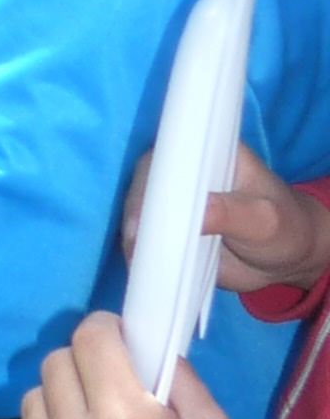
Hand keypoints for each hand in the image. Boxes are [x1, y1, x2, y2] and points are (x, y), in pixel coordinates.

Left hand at [1, 312, 325, 418]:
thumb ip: (171, 373)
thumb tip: (134, 342)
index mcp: (127, 416)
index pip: (88, 338)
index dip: (105, 330)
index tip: (118, 341)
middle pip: (54, 365)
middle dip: (83, 364)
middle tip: (107, 383)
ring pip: (30, 404)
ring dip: (58, 402)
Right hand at [121, 142, 329, 298]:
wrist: (286, 260)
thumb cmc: (283, 228)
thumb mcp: (264, 219)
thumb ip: (232, 213)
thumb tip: (192, 213)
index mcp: (208, 153)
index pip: (168, 154)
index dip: (152, 177)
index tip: (145, 208)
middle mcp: (183, 172)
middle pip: (144, 182)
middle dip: (136, 209)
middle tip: (136, 240)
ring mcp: (173, 203)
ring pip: (139, 211)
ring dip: (133, 234)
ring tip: (136, 258)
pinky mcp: (168, 230)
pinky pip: (145, 236)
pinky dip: (138, 250)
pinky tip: (139, 265)